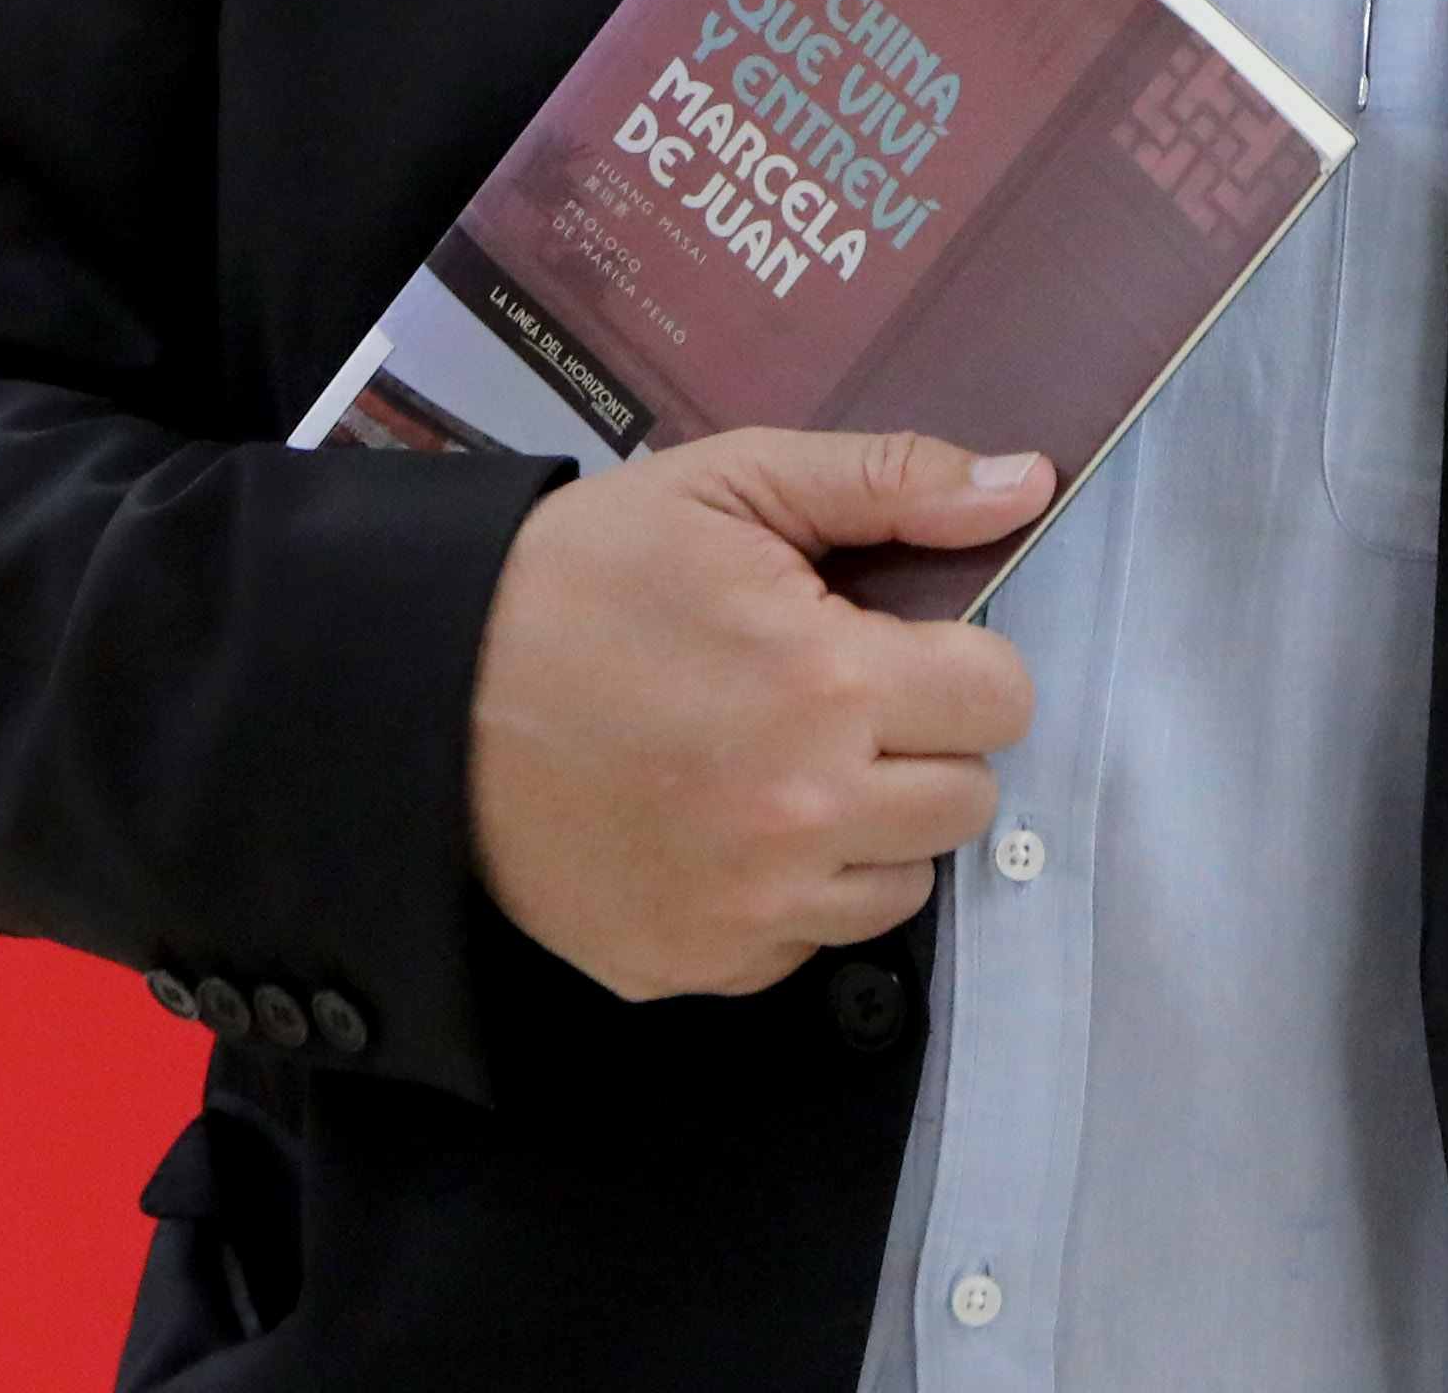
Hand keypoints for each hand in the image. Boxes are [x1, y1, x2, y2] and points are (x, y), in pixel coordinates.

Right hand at [464, 427, 1050, 1002]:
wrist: (420, 694)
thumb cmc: (578, 575)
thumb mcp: (729, 484)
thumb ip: (890, 481)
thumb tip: (1027, 485)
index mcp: (826, 684)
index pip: (1003, 701)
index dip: (958, 663)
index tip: (891, 647)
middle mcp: (803, 813)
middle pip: (966, 802)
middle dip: (920, 745)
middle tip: (831, 703)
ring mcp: (748, 908)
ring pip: (901, 887)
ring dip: (866, 830)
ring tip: (777, 765)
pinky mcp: (694, 966)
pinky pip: (806, 946)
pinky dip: (786, 896)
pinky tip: (719, 828)